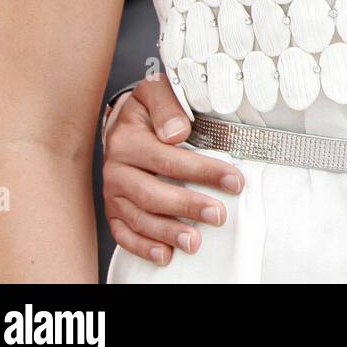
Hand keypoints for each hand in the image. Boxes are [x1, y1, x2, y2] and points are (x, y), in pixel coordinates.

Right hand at [104, 74, 243, 266]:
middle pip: (153, 194)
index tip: (233, 180)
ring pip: (139, 219)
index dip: (203, 171)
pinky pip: (123, 233)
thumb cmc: (150, 107)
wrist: (123, 119)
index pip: (169, 159)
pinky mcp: (113, 209)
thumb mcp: (156, 91)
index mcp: (128, 140)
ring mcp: (113, 192)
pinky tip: (164, 254)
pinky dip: (142, 247)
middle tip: (218, 216)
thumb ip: (168, 106)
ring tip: (195, 242)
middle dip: (188, 207)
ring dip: (168, 233)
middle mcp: (116, 169)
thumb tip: (177, 132)